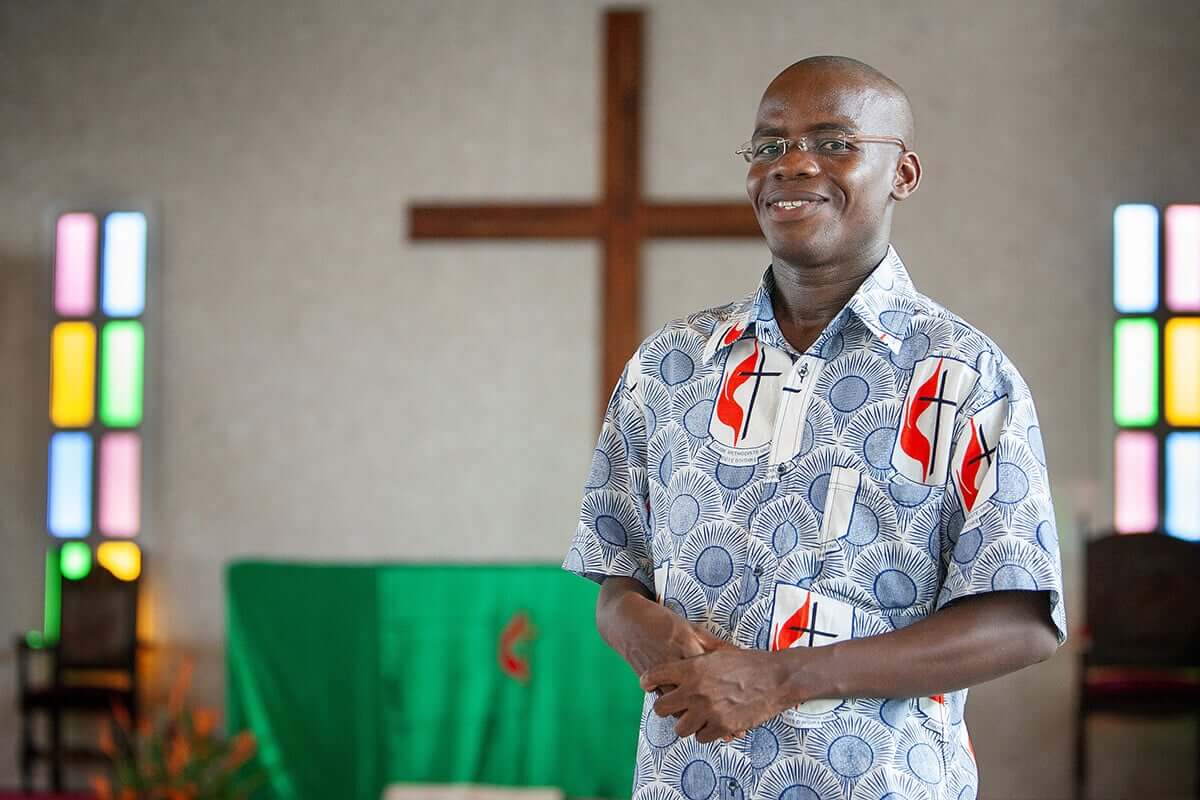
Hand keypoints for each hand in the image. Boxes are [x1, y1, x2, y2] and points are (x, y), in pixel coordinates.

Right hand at [597, 578, 747, 741]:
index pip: (710, 672)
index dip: (725, 693)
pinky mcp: (645, 679)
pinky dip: (673, 711)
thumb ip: (713, 643)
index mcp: (687, 644)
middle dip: (709, 714)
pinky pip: (662, 699)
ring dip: (690, 718)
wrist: (626, 620)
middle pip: (693, 693)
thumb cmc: (662, 622)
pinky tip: (685, 718)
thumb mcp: (691, 628)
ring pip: (675, 702)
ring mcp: (658, 672)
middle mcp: (673, 660)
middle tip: (726, 731)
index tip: (738, 709)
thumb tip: (738, 653)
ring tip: (708, 729)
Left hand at [640, 648, 790, 743]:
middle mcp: (695, 690)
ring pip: (680, 728)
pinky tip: (713, 723)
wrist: (776, 678)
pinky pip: (701, 738)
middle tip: (673, 706)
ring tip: (696, 717)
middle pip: (661, 708)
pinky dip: (706, 732)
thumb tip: (679, 662)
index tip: (648, 685)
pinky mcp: (722, 727)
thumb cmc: (749, 663)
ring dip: (687, 724)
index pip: (654, 676)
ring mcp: (707, 711)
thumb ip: (696, 659)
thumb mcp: (718, 652)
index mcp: (692, 668)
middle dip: (665, 708)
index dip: (648, 681)